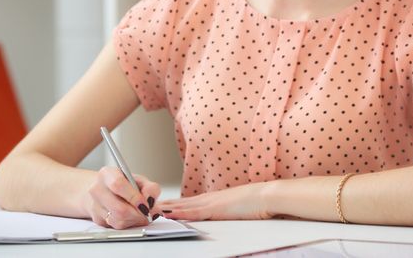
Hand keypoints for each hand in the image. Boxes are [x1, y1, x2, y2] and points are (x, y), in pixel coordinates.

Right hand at [86, 166, 161, 228]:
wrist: (105, 190)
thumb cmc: (124, 184)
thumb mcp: (139, 180)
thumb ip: (150, 188)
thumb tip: (150, 200)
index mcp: (107, 174)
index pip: (118, 185)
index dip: (134, 197)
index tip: (145, 204)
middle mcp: (97, 189)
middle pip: (119, 209)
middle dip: (138, 214)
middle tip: (147, 212)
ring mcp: (95, 206)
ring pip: (118, 221)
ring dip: (134, 220)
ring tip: (139, 213)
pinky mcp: (98, 220)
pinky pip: (117, 227)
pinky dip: (129, 224)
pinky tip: (131, 217)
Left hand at [157, 182, 273, 220]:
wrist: (266, 195)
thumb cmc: (254, 202)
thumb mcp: (234, 207)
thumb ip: (224, 211)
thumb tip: (218, 216)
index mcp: (212, 199)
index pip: (186, 202)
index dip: (172, 204)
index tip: (158, 205)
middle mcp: (207, 199)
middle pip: (180, 202)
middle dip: (164, 205)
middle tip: (146, 207)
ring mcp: (210, 203)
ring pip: (183, 207)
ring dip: (167, 209)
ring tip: (150, 210)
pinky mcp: (215, 209)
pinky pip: (194, 212)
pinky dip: (180, 213)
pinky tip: (169, 215)